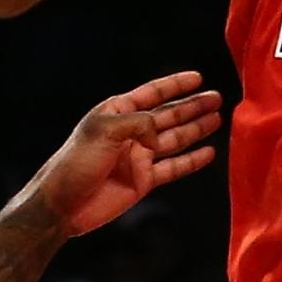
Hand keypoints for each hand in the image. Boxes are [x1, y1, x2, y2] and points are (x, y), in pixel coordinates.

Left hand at [27, 70, 222, 237]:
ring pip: (175, 139)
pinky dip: (192, 160)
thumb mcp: (104, 130)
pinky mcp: (143, 180)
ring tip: (218, 119)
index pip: (153, 94)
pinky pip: (173, 167)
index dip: (175, 85)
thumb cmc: (75, 162)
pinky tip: (208, 152)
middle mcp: (131, 132)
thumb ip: (137, 123)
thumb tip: (159, 135)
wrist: (62, 205)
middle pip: (169, 115)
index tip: (198, 77)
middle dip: (193, 106)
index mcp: (118, 113)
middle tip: (218, 98)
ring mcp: (139, 157)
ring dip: (196, 129)